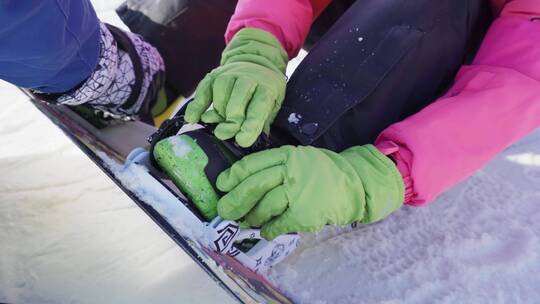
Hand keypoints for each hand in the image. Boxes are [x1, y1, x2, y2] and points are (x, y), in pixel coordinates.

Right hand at [185, 28, 287, 147]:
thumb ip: (260, 123)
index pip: (259, 106)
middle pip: (237, 100)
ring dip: (217, 112)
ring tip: (217, 122)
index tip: (241, 141)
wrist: (256, 64)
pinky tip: (192, 119)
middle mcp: (249, 77)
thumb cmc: (264, 92)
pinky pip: (203, 90)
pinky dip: (196, 106)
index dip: (250, 125)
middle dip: (231, 121)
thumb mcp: (272, 106)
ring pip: (220, 93)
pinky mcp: (214, 75)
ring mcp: (230, 74)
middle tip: (224, 134)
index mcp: (267, 87)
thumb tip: (242, 139)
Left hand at [216, 145, 404, 239]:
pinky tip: (266, 232)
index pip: (252, 164)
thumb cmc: (322, 173)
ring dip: (252, 217)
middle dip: (235, 200)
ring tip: (247, 222)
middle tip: (224, 211)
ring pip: (265, 205)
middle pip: (254, 185)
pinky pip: (279, 223)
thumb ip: (276, 168)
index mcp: (287, 155)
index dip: (233, 176)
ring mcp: (298, 191)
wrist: (356, 183)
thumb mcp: (299, 159)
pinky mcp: (305, 212)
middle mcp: (291, 170)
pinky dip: (270, 230)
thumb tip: (244, 185)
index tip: (221, 185)